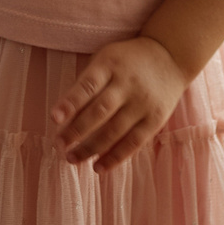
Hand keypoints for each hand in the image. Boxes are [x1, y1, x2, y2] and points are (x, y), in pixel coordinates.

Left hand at [52, 36, 190, 170]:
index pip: (87, 86)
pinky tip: (98, 167)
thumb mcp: (105, 58)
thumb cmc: (126, 60)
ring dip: (92, 148)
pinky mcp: (156, 119)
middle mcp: (126, 85)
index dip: (70, 103)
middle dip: (77, 131)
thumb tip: (65, 113)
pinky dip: (115, 157)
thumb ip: (88, 81)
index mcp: (109, 65)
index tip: (54, 119)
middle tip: (58, 145)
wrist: (169, 57)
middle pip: (99, 111)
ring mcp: (142, 103)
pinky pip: (134, 142)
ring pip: (115, 130)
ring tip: (72, 158)